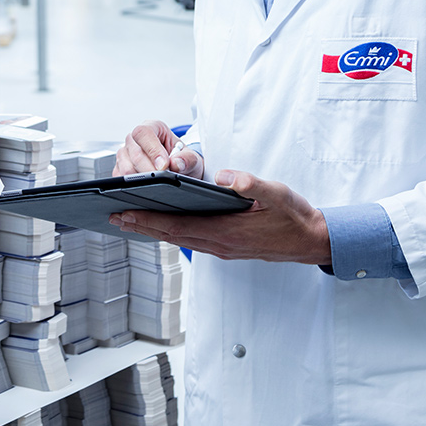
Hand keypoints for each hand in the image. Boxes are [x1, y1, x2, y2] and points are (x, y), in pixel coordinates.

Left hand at [108, 169, 331, 264]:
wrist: (312, 241)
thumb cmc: (294, 216)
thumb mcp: (277, 193)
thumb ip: (250, 183)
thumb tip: (223, 176)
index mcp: (227, 231)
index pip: (178, 225)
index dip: (149, 219)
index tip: (125, 213)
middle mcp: (220, 244)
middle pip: (171, 235)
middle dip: (141, 226)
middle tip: (113, 217)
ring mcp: (222, 249)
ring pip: (179, 240)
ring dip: (152, 230)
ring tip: (128, 220)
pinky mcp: (226, 248)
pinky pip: (190, 241)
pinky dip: (170, 233)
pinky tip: (161, 225)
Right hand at [114, 120, 203, 178]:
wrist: (178, 170)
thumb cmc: (181, 159)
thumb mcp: (192, 158)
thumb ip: (188, 159)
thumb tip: (176, 163)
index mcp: (153, 128)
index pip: (144, 133)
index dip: (153, 150)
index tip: (164, 166)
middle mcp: (135, 139)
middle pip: (134, 152)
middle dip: (150, 169)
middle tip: (163, 178)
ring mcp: (125, 153)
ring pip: (126, 167)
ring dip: (142, 178)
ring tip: (157, 181)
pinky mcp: (120, 168)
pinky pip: (121, 178)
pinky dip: (134, 184)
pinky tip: (147, 184)